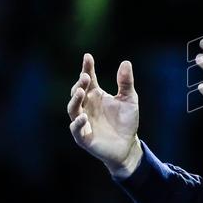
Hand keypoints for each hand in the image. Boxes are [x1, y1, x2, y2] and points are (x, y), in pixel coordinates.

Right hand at [67, 53, 141, 177]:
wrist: (128, 145)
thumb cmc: (126, 121)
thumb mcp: (130, 99)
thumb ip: (126, 82)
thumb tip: (125, 62)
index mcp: (95, 95)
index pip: (89, 79)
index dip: (87, 68)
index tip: (88, 57)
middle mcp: (86, 106)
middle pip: (78, 92)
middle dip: (80, 84)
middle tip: (86, 76)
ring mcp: (83, 121)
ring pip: (73, 109)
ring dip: (75, 100)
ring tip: (82, 91)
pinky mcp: (83, 137)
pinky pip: (76, 129)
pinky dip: (78, 123)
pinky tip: (83, 116)